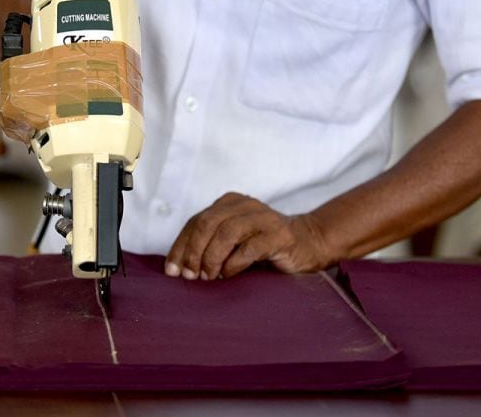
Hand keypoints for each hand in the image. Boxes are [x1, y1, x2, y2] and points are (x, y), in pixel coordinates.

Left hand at [164, 193, 331, 280]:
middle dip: (193, 252)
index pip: (196, 222)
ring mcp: (263, 217)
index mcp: (229, 203)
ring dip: (212, 258)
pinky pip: (250, 247)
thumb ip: (210, 244)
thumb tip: (179, 267)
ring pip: (226, 232)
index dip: (180, 246)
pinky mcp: (279, 235)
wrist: (308, 243)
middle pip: (207, 224)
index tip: (172, 271)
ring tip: (209, 277)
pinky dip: (234, 263)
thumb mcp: (233, 241)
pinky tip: (229, 274)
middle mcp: (244, 205)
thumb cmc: (263, 246)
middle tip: (190, 276)